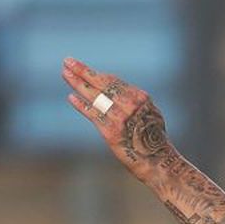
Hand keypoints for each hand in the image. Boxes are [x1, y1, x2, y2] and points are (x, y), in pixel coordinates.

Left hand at [61, 57, 177, 183]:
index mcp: (140, 98)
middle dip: (83, 71)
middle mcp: (131, 105)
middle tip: (67, 62)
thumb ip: (135, 101)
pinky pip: (93, 115)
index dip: (95, 73)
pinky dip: (82, 105)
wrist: (159, 161)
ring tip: (65, 74)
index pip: (113, 81)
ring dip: (77, 84)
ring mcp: (121, 118)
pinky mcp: (111, 132)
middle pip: (102, 83)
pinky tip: (71, 98)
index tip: (82, 67)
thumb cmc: (154, 139)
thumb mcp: (150, 113)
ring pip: (95, 96)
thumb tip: (116, 91)